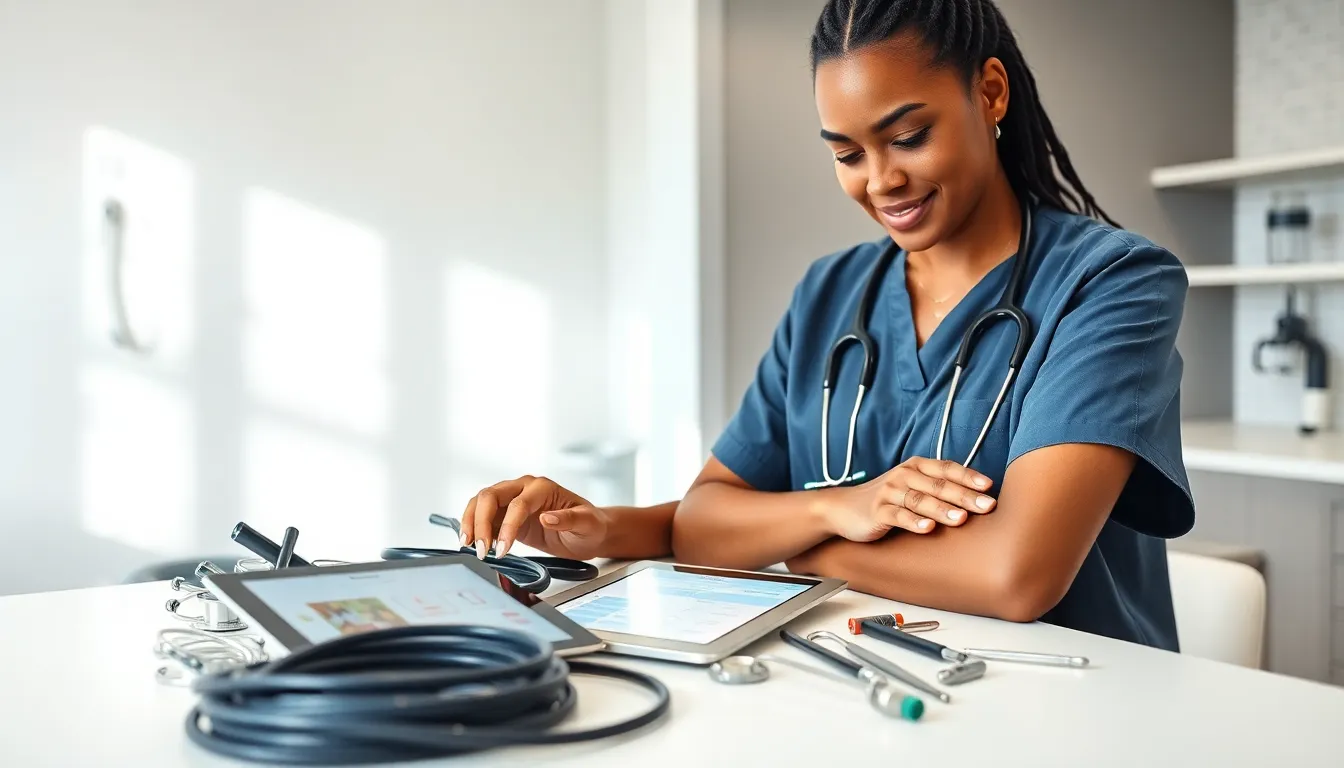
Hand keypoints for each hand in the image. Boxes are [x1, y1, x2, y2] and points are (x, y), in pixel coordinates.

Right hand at [461, 475, 611, 560]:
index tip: (502, 549)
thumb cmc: (589, 526)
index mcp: (542, 488)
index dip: (508, 527)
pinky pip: (482, 515)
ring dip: (471, 523)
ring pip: (481, 502)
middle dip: (481, 522)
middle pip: (491, 496)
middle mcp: (524, 488)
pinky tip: (471, 543)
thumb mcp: (587, 524)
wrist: (587, 533)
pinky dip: (474, 527)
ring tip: (469, 546)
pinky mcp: (506, 514)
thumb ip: (570, 519)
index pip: (518, 503)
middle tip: (481, 551)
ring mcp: (512, 499)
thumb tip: (548, 518)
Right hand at [825, 457, 996, 540]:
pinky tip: (927, 529)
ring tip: (961, 519)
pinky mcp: (877, 511)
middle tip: (987, 506)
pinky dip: (913, 522)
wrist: (843, 508)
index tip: (989, 487)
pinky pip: (897, 516)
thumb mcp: (911, 487)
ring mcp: (889, 492)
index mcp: (916, 467)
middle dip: (965, 496)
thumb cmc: (886, 499)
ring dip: (942, 509)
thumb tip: (977, 499)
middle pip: (938, 485)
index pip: (946, 468)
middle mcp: (903, 475)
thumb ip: (937, 488)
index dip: (968, 476)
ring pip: (920, 500)